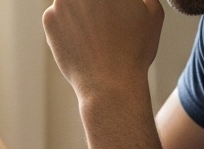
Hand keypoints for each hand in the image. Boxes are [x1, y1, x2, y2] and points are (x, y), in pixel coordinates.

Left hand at [42, 0, 162, 99]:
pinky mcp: (49, 18)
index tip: (111, 17)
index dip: (111, 6)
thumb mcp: (154, 14)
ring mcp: (63, 0)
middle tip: (103, 26)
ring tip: (94, 37)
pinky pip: (57, 17)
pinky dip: (67, 28)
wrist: (111, 84)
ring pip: (71, 2)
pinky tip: (82, 44)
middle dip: (93, 7)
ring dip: (80, 13)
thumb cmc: (135, 52)